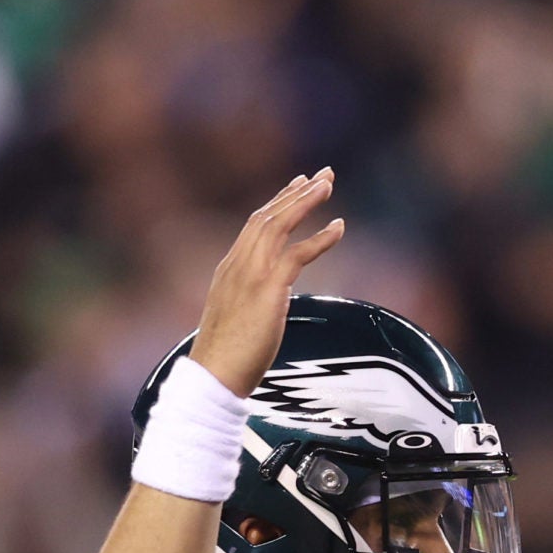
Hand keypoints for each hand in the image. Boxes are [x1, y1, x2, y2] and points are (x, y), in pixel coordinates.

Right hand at [190, 170, 346, 396]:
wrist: (212, 377)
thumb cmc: (224, 360)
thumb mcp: (236, 321)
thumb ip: (250, 303)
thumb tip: (268, 305)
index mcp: (229, 270)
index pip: (254, 226)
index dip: (277, 203)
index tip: (297, 185)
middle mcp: (237, 265)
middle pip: (268, 216)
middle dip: (296, 192)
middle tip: (323, 175)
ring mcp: (251, 274)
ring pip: (280, 224)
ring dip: (306, 201)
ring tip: (329, 184)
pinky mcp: (268, 289)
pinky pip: (298, 254)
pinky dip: (320, 238)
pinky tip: (339, 227)